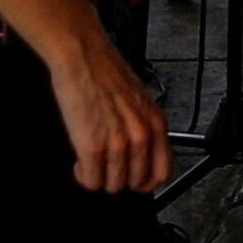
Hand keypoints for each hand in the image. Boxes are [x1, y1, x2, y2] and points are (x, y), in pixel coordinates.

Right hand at [43, 29, 172, 195]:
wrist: (83, 56)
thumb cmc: (107, 72)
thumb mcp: (140, 101)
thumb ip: (144, 128)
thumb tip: (140, 154)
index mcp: (156, 124)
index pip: (162, 172)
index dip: (146, 182)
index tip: (134, 180)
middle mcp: (141, 136)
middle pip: (135, 183)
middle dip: (118, 178)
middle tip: (106, 166)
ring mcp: (118, 144)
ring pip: (112, 186)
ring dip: (99, 177)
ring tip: (91, 161)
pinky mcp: (92, 147)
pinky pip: (91, 181)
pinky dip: (84, 176)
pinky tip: (80, 162)